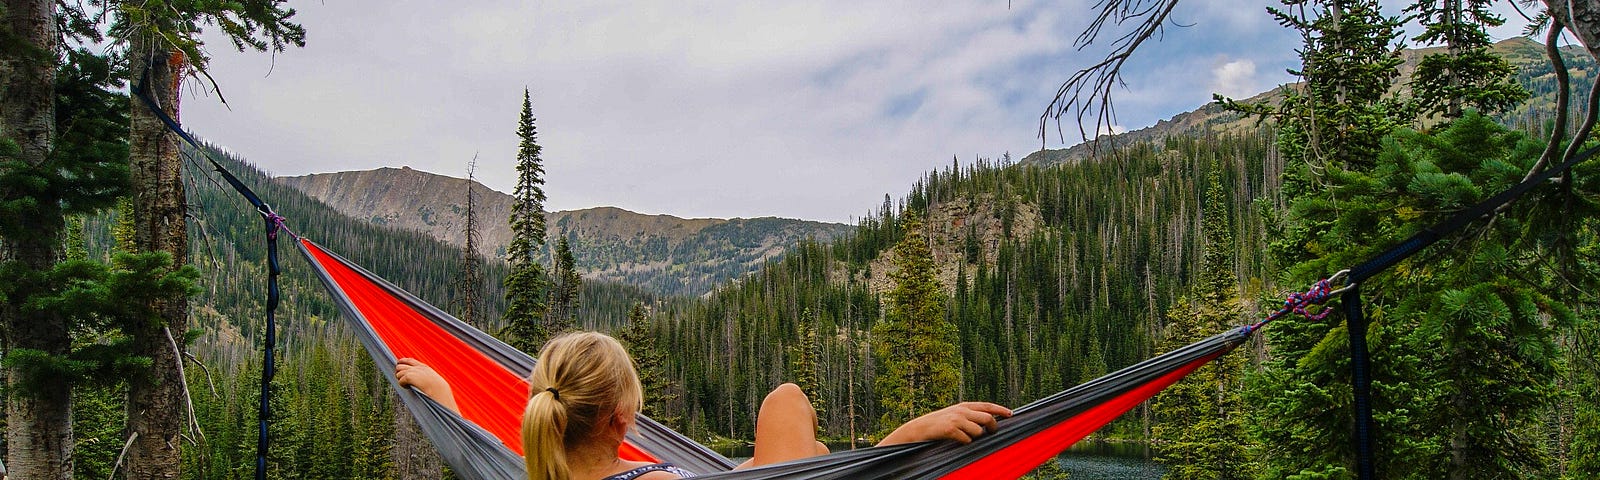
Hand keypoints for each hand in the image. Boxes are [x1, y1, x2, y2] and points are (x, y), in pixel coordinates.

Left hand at [396, 358, 458, 413]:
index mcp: (423, 367)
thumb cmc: (438, 388)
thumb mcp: (433, 379)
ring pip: (398, 373)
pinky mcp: (409, 377)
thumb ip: (425, 377)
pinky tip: (407, 387)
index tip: (400, 366)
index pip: (409, 360)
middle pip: (400, 365)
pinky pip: (400, 380)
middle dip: (398, 372)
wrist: (439, 389)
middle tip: (401, 379)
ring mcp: (413, 371)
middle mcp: (417, 367)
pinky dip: (402, 385)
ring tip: (406, 385)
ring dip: (400, 379)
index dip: (402, 362)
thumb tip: (420, 382)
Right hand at [877, 402, 1011, 445]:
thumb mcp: (954, 415)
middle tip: (993, 433)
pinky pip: (967, 440)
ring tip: (964, 437)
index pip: (987, 405)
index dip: (1000, 409)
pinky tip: (957, 441)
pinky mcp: (950, 429)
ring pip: (978, 431)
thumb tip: (988, 422)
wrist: (918, 429)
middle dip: (993, 427)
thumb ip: (968, 415)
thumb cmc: (938, 424)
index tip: (1011, 414)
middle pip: (987, 418)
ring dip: (975, 437)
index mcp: (963, 406)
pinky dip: (965, 442)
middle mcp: (961, 410)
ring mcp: (956, 419)